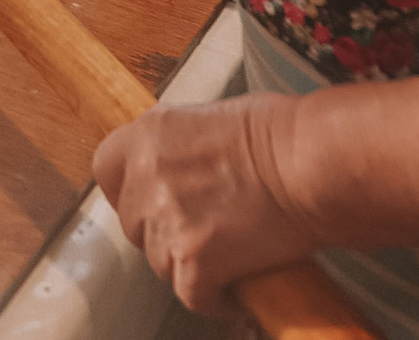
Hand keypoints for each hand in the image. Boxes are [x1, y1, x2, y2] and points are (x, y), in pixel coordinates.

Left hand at [94, 95, 318, 313]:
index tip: (144, 200)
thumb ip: (183, 145)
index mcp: (151, 134)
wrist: (311, 165)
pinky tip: (232, 291)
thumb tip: (184, 166)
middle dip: (162, 231)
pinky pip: (192, 295)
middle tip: (198, 229)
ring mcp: (168, 220)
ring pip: (159, 263)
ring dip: (186, 264)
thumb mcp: (215, 119)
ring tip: (223, 256)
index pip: (107, 169)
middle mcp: (149, 175)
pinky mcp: (194, 260)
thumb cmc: (282, 135)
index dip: (127, 190)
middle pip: (134, 223)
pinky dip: (212, 299)